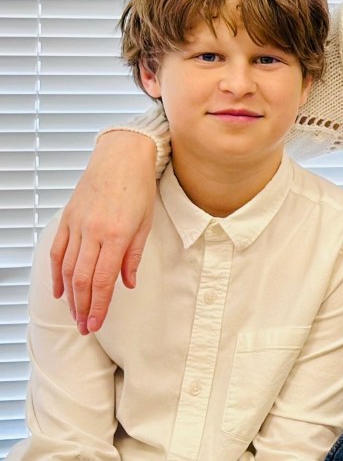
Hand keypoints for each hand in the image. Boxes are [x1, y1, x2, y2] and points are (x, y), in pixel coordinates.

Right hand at [50, 131, 156, 333]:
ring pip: (68, 269)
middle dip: (83, 307)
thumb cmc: (138, 187)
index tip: (96, 324)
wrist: (121, 156)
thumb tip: (127, 284)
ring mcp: (77, 224)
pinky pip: (58, 251)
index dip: (99, 305)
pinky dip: (57, 273)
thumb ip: (134, 255)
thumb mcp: (146, 222)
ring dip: (71, 296)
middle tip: (85, 327)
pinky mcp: (67, 218)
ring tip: (76, 314)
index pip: (103, 279)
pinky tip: (59, 291)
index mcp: (117, 234)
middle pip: (82, 279)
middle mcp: (93, 231)